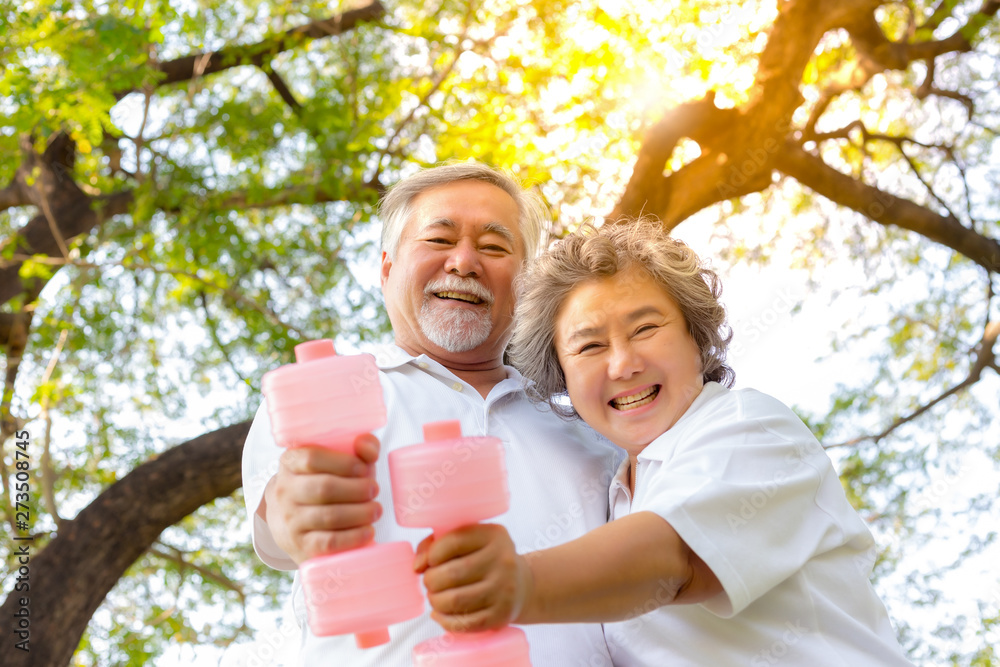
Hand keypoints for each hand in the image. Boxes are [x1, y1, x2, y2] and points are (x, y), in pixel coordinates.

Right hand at [263, 433, 381, 563]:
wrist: (294, 521)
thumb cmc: (325, 483)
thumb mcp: (337, 462)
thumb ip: (359, 449)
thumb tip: (367, 446)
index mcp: (290, 462)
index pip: (312, 458)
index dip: (343, 463)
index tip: (364, 468)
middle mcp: (285, 490)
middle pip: (324, 488)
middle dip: (357, 489)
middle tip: (375, 490)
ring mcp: (291, 519)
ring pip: (328, 516)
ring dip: (360, 513)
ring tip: (376, 510)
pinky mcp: (301, 544)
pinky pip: (328, 542)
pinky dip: (353, 537)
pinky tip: (368, 531)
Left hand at [416, 523, 532, 632]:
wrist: (522, 585)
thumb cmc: (484, 559)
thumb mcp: (469, 540)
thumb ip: (436, 543)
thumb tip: (417, 566)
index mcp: (493, 535)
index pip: (453, 541)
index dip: (432, 554)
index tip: (429, 562)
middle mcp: (503, 560)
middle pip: (451, 574)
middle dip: (430, 581)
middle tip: (430, 583)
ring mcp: (504, 589)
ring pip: (455, 600)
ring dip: (435, 601)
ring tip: (435, 598)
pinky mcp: (502, 615)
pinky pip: (464, 623)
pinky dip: (445, 620)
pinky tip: (440, 614)